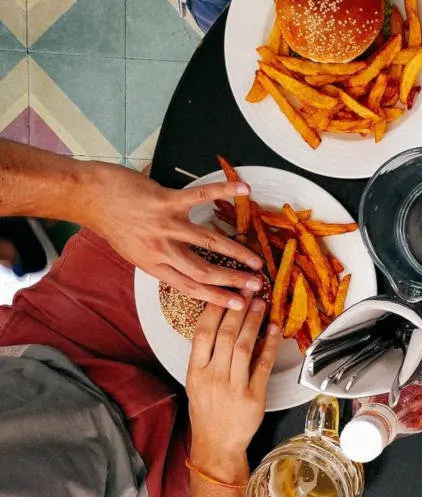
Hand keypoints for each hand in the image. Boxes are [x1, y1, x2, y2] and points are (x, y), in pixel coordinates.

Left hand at [83, 162, 263, 309]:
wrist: (89, 197)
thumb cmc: (111, 222)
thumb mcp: (133, 251)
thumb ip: (160, 259)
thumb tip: (185, 265)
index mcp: (153, 265)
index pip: (190, 287)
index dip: (217, 297)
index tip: (238, 304)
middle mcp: (161, 249)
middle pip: (204, 271)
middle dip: (233, 280)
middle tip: (256, 285)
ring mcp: (165, 225)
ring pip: (208, 242)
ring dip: (236, 252)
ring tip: (256, 259)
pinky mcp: (166, 201)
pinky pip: (200, 196)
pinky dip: (224, 191)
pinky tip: (244, 190)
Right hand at [186, 299, 279, 481]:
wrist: (217, 444)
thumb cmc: (207, 411)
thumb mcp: (197, 382)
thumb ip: (207, 355)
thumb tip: (223, 322)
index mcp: (195, 371)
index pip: (203, 333)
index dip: (215, 309)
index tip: (226, 291)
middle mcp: (213, 377)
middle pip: (226, 335)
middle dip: (238, 308)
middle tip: (248, 289)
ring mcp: (234, 387)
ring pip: (245, 346)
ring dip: (254, 321)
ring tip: (261, 303)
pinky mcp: (254, 396)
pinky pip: (264, 365)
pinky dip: (271, 344)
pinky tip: (275, 329)